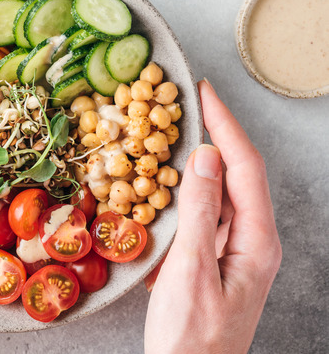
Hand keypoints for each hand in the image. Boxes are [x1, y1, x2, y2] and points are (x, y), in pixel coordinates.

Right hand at [144, 80, 281, 352]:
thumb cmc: (190, 338)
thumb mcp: (190, 271)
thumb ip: (199, 212)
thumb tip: (203, 157)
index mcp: (256, 242)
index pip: (245, 168)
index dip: (225, 125)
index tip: (203, 93)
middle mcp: (252, 242)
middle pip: (237, 175)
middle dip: (214, 135)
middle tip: (186, 104)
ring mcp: (235, 252)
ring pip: (220, 194)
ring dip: (198, 162)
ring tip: (174, 134)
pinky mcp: (215, 261)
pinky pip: (205, 216)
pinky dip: (186, 192)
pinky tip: (167, 185)